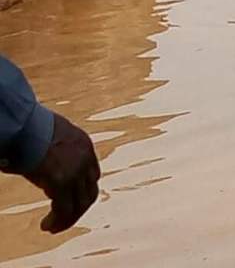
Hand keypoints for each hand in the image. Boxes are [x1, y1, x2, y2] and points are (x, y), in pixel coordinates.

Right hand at [25, 114, 99, 233]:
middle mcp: (85, 158)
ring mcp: (75, 171)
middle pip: (90, 192)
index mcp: (84, 144)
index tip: (71, 200)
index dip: (83, 191)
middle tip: (64, 218)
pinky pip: (64, 210)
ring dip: (67, 219)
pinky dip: (57, 221)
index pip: (93, 175)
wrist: (24, 125)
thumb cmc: (30, 128)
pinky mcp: (61, 182)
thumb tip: (46, 162)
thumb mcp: (53, 136)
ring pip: (79, 205)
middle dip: (78, 209)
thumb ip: (57, 150)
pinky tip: (46, 225)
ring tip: (53, 226)